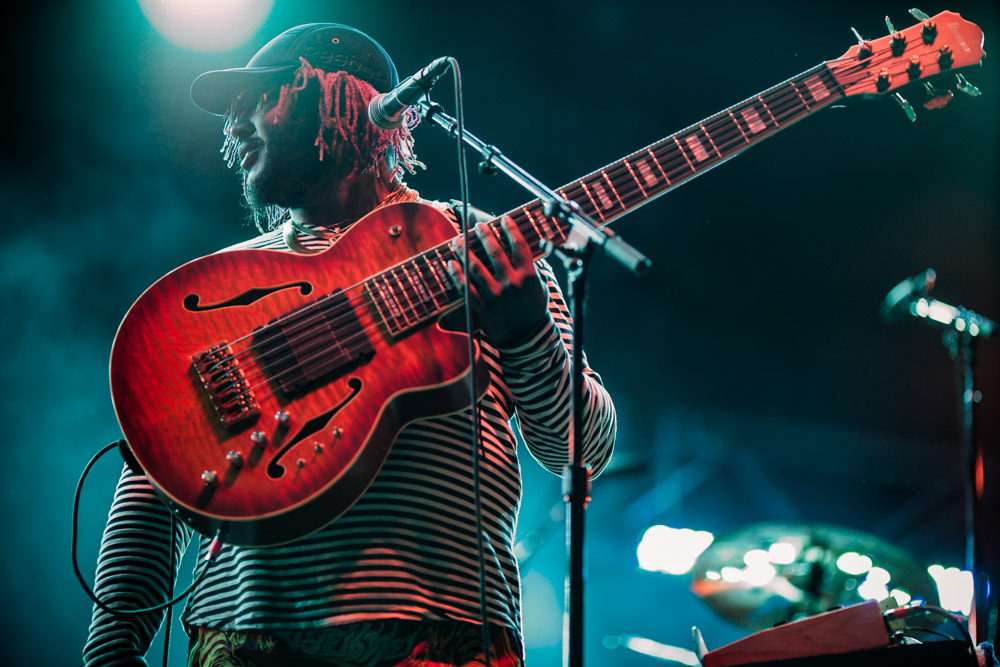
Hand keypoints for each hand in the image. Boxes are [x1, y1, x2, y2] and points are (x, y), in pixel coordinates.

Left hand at [447, 216, 548, 346]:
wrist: (526, 338)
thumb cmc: (533, 310)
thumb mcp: (540, 288)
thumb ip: (531, 269)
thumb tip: (520, 250)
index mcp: (528, 276)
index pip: (519, 246)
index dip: (510, 229)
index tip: (503, 219)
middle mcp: (512, 283)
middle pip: (495, 252)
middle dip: (484, 235)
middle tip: (477, 226)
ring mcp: (496, 295)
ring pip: (476, 267)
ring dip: (464, 251)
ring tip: (457, 241)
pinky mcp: (483, 306)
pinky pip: (466, 287)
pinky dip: (457, 275)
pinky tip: (451, 264)